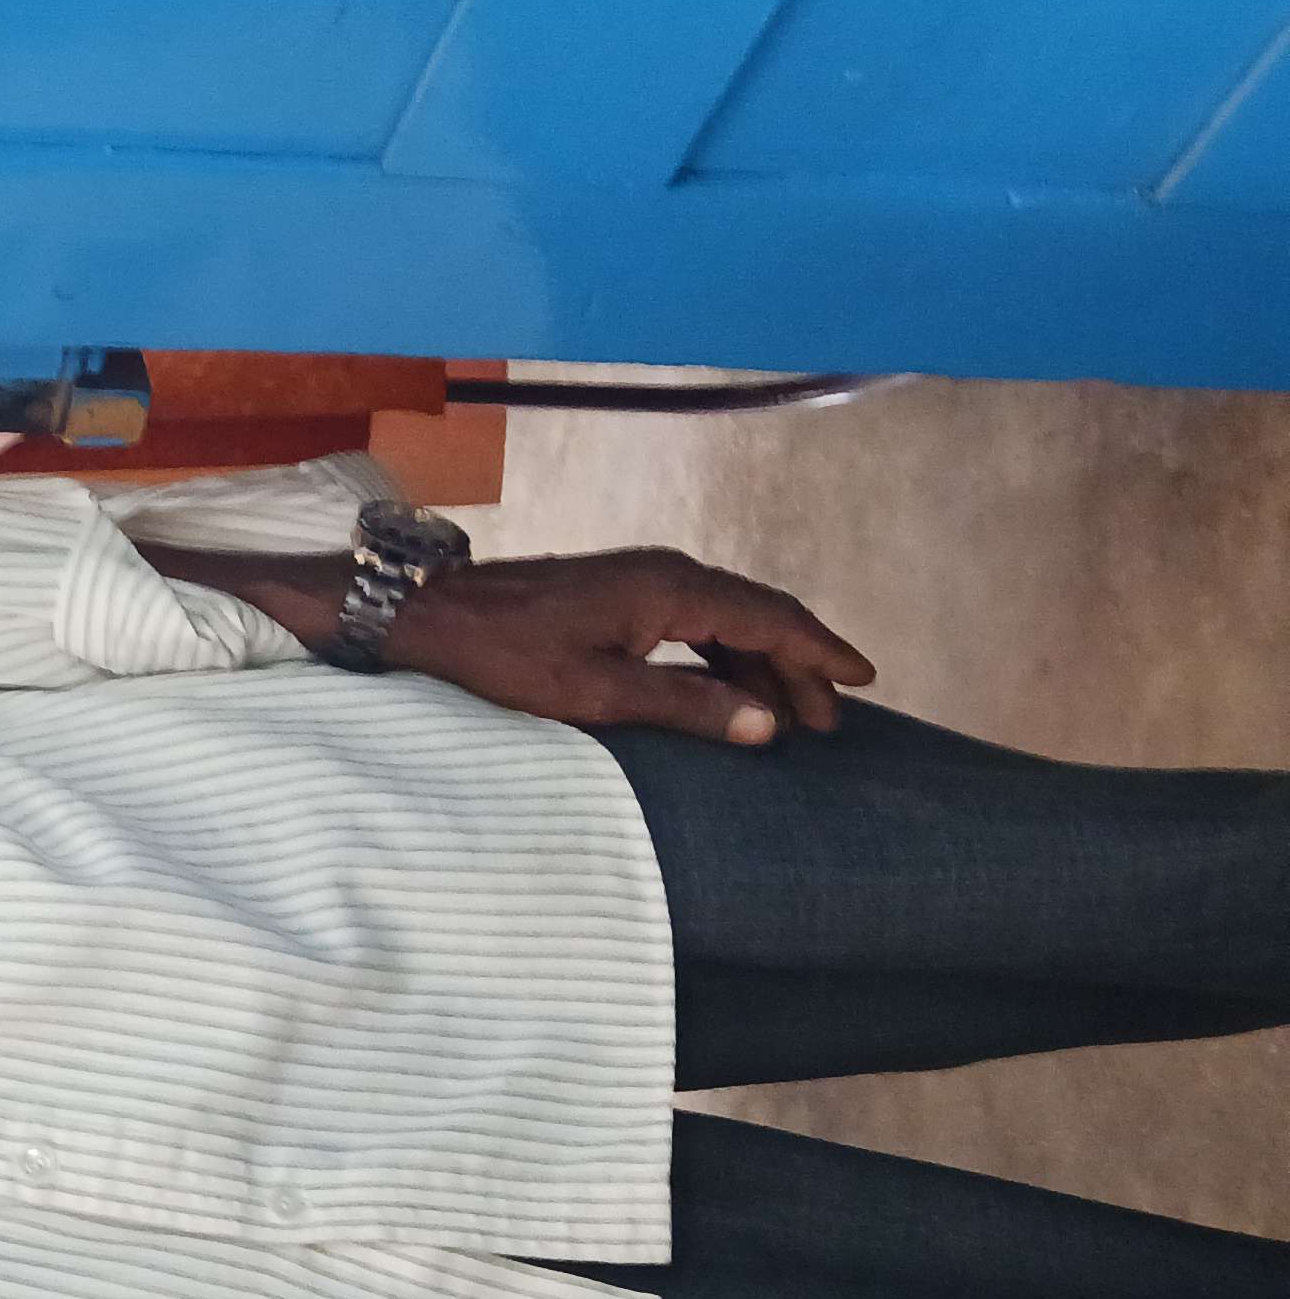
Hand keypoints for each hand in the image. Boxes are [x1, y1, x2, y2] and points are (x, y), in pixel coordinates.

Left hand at [385, 550, 874, 746]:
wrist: (433, 614)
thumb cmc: (505, 654)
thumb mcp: (596, 693)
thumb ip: (684, 708)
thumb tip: (766, 725)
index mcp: (671, 589)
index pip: (771, 619)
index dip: (821, 651)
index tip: (865, 679)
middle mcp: (666, 574)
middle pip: (757, 618)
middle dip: (799, 667)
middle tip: (830, 722)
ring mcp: (642, 581)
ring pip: (726, 623)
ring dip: (760, 667)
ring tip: (789, 719)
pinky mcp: (619, 596)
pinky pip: (693, 625)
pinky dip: (722, 660)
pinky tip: (728, 695)